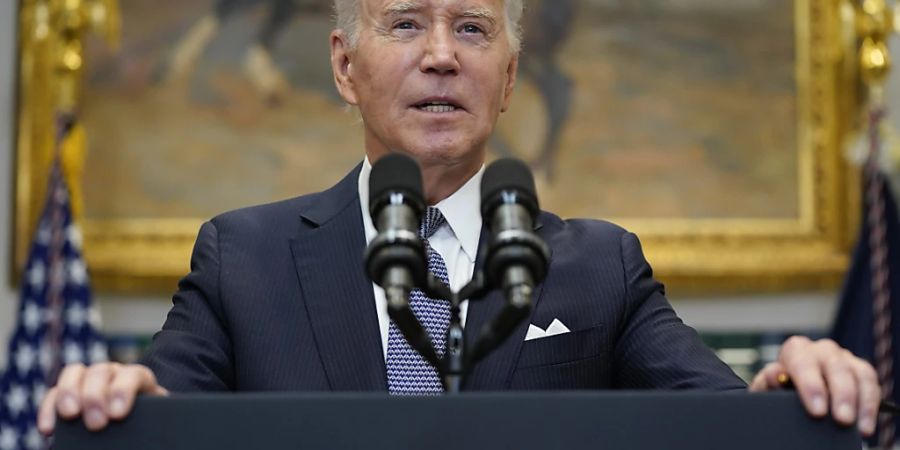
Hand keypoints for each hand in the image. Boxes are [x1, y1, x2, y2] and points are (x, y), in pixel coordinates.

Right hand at [37, 362, 167, 434]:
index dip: (123, 391)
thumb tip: (131, 433)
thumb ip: (144, 421)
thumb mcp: (150, 420)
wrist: (138, 418)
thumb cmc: (146, 421)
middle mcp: (113, 373)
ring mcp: (89, 378)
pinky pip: (53, 393)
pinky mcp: (68, 392)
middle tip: (96, 424)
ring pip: (74, 373)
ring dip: (69, 394)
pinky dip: (48, 409)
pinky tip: (48, 429)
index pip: (133, 374)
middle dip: (95, 396)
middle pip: (101, 372)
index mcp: (138, 378)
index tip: (117, 415)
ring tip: (70, 417)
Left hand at [749, 336, 879, 435]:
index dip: (811, 387)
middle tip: (842, 420)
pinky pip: (870, 384)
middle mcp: (822, 349)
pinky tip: (865, 426)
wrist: (791, 388)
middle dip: (841, 395)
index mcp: (796, 349)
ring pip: (858, 373)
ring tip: (858, 427)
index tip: (817, 411)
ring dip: (860, 401)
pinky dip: (870, 405)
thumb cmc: (779, 387)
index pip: (803, 363)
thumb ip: (768, 381)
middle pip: (835, 366)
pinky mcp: (861, 371)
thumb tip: (774, 375)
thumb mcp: (768, 386)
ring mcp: (844, 358)